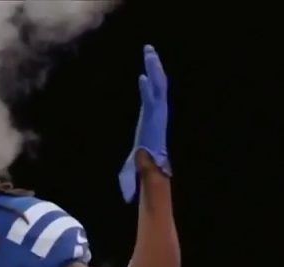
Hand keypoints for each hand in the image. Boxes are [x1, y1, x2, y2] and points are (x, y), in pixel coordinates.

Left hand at [119, 44, 170, 201]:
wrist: (149, 174)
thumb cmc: (141, 173)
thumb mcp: (130, 173)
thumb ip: (129, 178)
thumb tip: (126, 197)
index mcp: (147, 127)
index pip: (147, 105)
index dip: (145, 91)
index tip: (141, 78)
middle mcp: (153, 118)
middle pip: (153, 90)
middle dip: (152, 71)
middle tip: (148, 54)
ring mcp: (155, 116)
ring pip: (156, 88)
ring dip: (153, 70)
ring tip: (149, 53)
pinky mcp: (156, 117)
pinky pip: (154, 97)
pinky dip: (152, 84)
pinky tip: (146, 72)